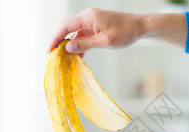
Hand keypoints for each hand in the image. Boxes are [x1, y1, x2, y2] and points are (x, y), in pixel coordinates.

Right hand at [47, 8, 186, 53]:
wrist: (140, 26)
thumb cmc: (126, 33)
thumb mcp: (105, 42)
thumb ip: (86, 44)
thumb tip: (68, 48)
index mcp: (88, 17)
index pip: (64, 26)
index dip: (54, 38)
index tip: (48, 51)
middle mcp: (87, 16)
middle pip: (65, 27)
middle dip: (58, 41)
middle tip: (53, 56)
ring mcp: (91, 21)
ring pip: (73, 32)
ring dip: (68, 45)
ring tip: (64, 59)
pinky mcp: (95, 26)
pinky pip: (81, 35)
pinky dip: (78, 45)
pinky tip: (77, 57)